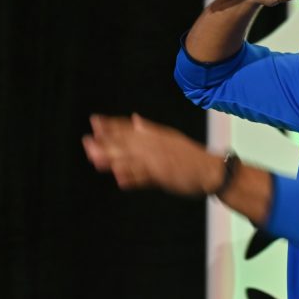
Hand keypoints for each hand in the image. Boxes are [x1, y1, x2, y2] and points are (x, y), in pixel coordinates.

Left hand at [82, 113, 221, 195]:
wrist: (211, 170)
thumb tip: (135, 120)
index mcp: (156, 136)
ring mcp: (159, 161)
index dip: (111, 125)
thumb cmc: (191, 156)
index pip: (130, 128)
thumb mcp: (170, 138)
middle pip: (126, 142)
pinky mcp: (164, 176)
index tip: (95, 121)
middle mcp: (155, 146)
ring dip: (113, 159)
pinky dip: (133, 177)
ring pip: (132, 159)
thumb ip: (150, 130)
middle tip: (87, 141)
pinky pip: (146, 177)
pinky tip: (120, 178)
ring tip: (95, 159)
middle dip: (105, 142)